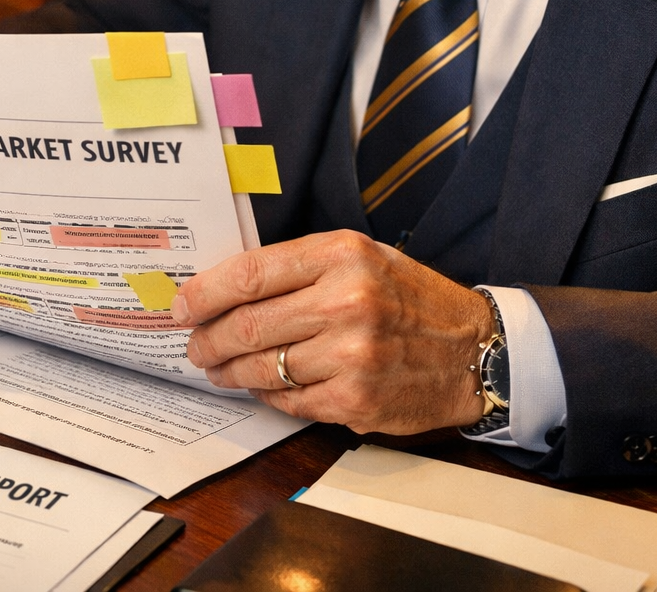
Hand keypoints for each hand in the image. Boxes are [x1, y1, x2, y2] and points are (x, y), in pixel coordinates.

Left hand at [171, 230, 493, 433]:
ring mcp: (351, 356)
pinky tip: (262, 387)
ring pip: (261, 368)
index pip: (250, 274)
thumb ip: (299, 267)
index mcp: (342, 255)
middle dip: (208, 339)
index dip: (204, 293)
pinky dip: (267, 395)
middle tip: (194, 346)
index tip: (181, 305)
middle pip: (247, 326)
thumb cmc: (410, 299)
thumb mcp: (362, 257)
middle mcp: (346, 302)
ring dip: (229, 372)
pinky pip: (289, 400)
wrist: (475, 350)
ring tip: (218, 369)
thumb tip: (225, 287)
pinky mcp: (355, 401)